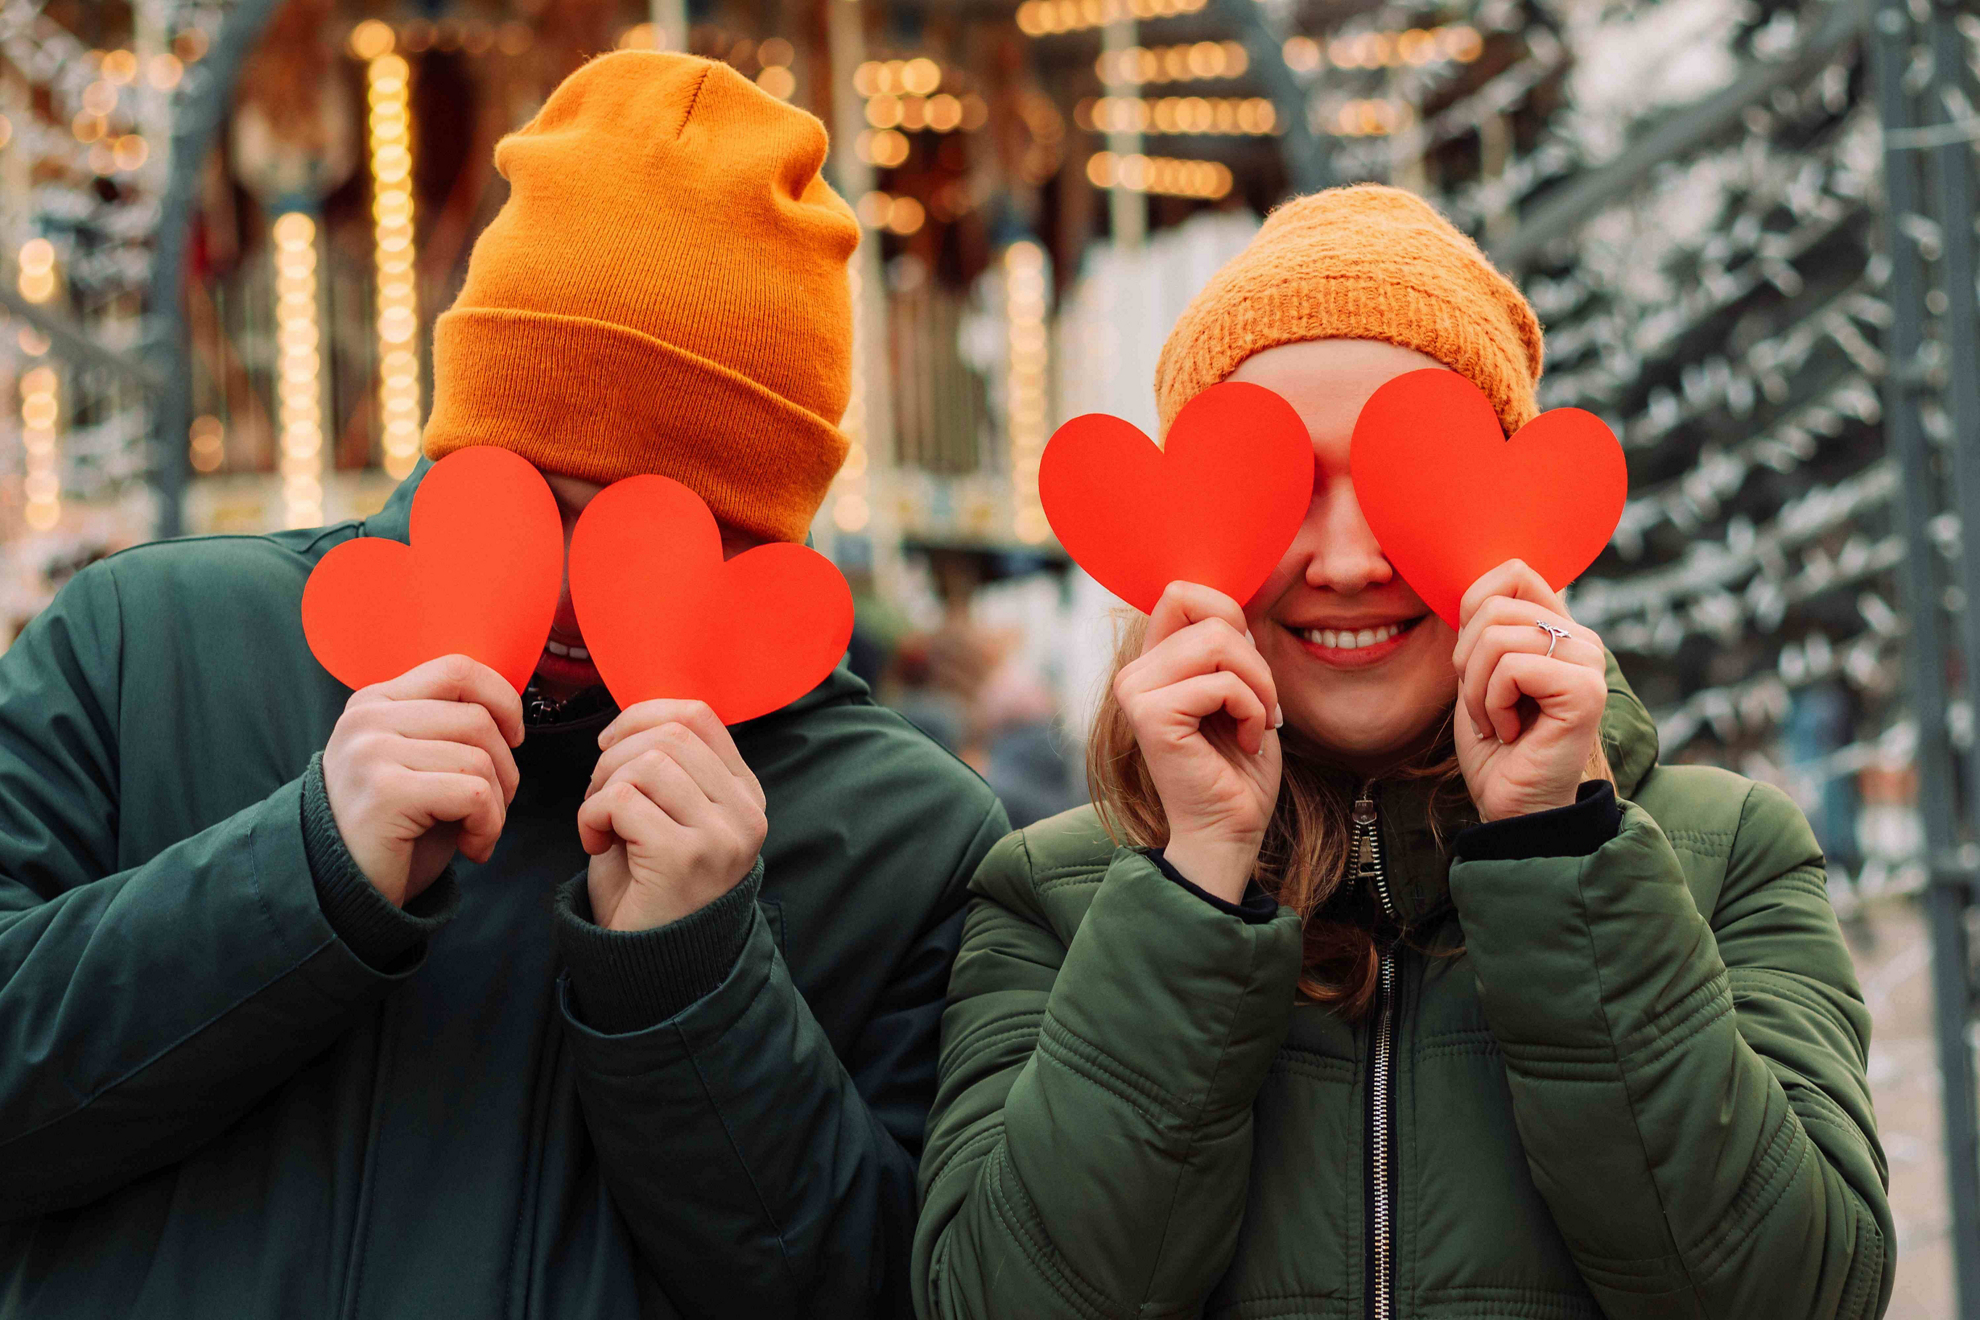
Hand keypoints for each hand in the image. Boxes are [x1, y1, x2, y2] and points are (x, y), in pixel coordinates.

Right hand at [321, 654, 522, 906]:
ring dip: (496, 806)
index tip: (513, 739)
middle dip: (505, 769)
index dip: (502, 700)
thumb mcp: (418, 763)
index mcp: (375, 702)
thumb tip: (511, 712)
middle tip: (492, 808)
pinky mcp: (386, 792)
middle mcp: (367, 719)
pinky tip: (471, 848)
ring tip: (476, 831)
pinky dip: (488, 826)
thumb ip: (448, 729)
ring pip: (479, 759)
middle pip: (478, 719)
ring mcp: (371, 753)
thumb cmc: (394, 829)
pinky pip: (473, 793)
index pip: (457, 671)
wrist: (343, 891)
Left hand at [579, 700, 766, 931]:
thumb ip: (668, 768)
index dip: (643, 715)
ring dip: (602, 788)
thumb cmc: (650, 886)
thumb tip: (632, 720)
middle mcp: (744, 812)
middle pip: (669, 735)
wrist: (650, 966)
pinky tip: (594, 844)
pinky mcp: (686, 857)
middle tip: (599, 799)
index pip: (701, 716)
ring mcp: (721, 835)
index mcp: (745, 795)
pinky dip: (592, 815)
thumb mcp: (670, 816)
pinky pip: (623, 800)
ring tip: (599, 824)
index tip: (611, 745)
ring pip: (647, 763)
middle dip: (615, 757)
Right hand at [1114, 581, 1280, 903]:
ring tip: (1256, 723)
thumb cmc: (1239, 766)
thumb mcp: (1240, 689)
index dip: (1230, 616)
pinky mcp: (1151, 715)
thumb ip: (1228, 645)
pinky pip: (1222, 684)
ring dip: (1258, 686)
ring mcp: (1136, 692)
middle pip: (1211, 617)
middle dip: (1256, 663)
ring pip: (1218, 643)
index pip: (1182, 593)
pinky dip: (1252, 711)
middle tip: (1263, 708)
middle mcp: (1135, 672)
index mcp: (1153, 662)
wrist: (1230, 831)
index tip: (1248, 671)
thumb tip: (1233, 603)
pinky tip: (1247, 742)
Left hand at [1451, 560, 1608, 821]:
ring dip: (1476, 690)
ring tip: (1497, 721)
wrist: (1513, 804)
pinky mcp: (1585, 691)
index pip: (1513, 573)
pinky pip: (1512, 669)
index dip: (1473, 609)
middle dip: (1466, 662)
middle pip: (1493, 608)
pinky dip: (1493, 705)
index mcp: (1558, 627)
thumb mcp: (1478, 672)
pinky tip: (1511, 731)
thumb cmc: (1496, 742)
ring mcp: (1589, 662)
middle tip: (1484, 705)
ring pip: (1496, 639)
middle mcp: (1581, 638)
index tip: (1474, 663)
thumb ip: (1484, 628)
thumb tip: (1471, 589)